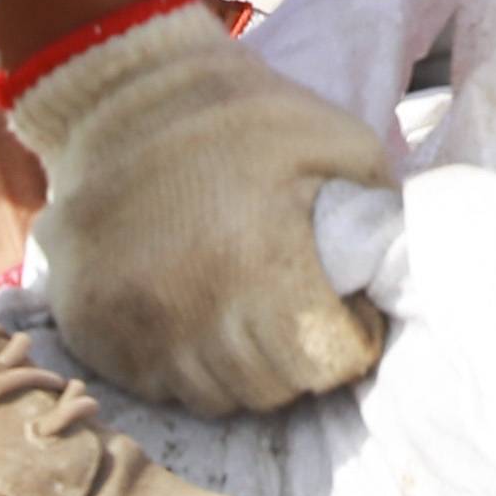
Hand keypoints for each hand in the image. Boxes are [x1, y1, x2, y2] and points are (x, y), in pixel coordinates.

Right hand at [10, 0, 394, 414]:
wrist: (123, 98)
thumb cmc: (244, 120)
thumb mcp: (340, 143)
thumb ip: (378, 219)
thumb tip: (403, 282)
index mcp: (260, 263)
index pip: (325, 364)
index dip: (348, 339)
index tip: (344, 308)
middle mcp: (192, 311)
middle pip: (271, 390)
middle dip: (297, 357)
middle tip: (295, 306)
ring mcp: (135, 329)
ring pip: (214, 397)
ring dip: (239, 365)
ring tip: (244, 304)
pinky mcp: (92, 334)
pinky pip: (156, 385)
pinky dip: (183, 361)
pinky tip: (193, 307)